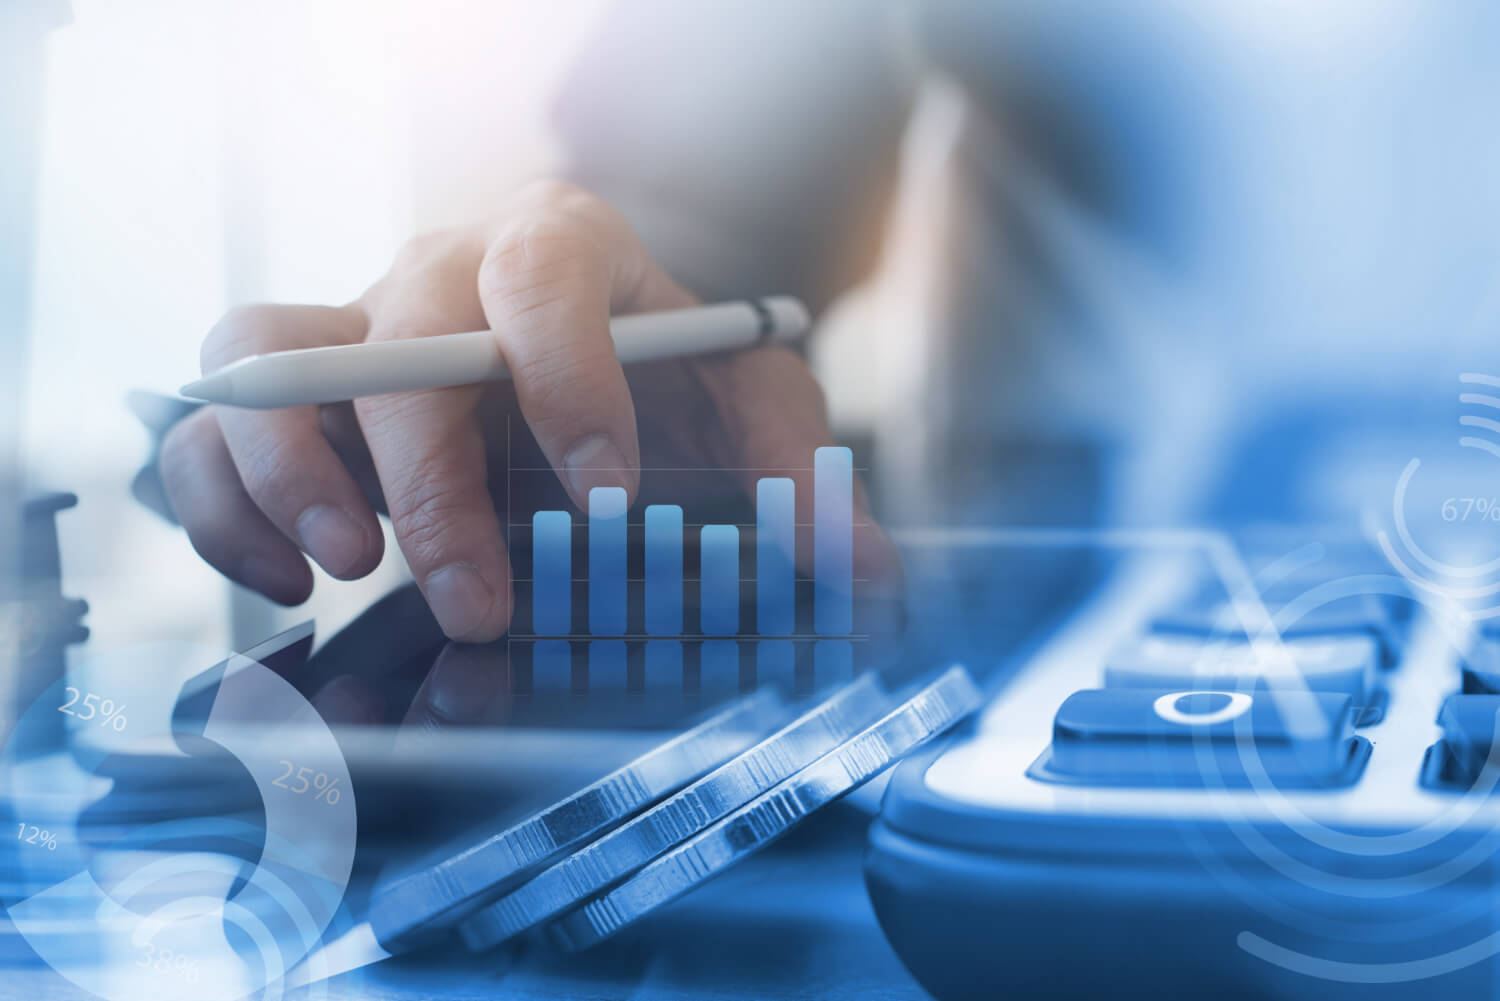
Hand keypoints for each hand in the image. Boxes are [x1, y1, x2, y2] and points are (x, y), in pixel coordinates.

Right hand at [160, 180, 899, 640]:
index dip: (568, 382)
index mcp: (561, 251)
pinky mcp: (299, 396)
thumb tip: (863, 576)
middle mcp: (442, 276)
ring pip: (265, 358)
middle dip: (437, 484)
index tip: (608, 497)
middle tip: (481, 599)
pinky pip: (215, 428)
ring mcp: (356, 328)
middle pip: (401, 342)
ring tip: (352, 565)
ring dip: (293, 471)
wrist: (585, 354)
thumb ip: (800, 471)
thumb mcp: (747, 406)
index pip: (542, 278)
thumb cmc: (664, 371)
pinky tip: (294, 579)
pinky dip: (228, 505)